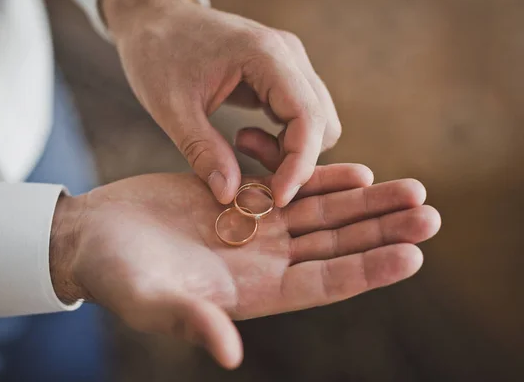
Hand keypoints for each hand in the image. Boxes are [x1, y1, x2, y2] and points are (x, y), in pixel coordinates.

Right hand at [50, 164, 440, 368]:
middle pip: (336, 247)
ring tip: (412, 189)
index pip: (324, 284)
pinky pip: (291, 187)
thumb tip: (229, 353)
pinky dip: (323, 179)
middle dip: (382, 231)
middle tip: (429, 213)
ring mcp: (254, 229)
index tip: (412, 255)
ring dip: (365, 203)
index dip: (368, 271)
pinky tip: (357, 171)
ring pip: (322, 215)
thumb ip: (190, 321)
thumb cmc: (116, 274)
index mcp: (252, 293)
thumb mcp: (150, 299)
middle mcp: (263, 262)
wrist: (95, 235)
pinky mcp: (238, 197)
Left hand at [101, 0, 341, 205]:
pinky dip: (282, 138)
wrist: (155, 20)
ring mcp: (288, 61)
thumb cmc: (158, 53)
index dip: (299, 164)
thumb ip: (203, 152)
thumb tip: (230, 196)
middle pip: (322, 123)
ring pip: (316, 122)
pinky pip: (301, 115)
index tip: (276, 197)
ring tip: (240, 146)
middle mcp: (288, 54)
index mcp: (265, 55)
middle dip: (294, 159)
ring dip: (288, 149)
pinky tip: (244, 138)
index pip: (308, 117)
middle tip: (247, 169)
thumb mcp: (172, 108)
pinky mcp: (281, 73)